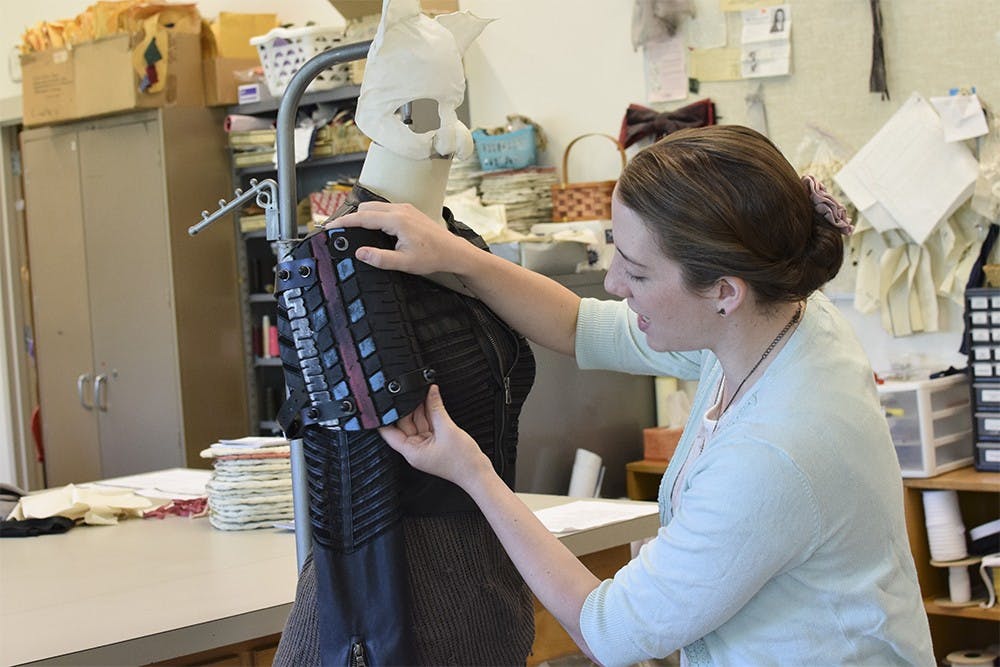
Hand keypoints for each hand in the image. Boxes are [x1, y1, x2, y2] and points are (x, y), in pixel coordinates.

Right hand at [334, 202, 470, 275]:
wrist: (454, 252)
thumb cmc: (433, 257)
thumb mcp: (405, 263)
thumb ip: (380, 259)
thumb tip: (359, 253)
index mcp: (397, 220)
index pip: (363, 218)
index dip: (344, 222)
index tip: (330, 227)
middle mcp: (400, 209)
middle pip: (366, 208)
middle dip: (352, 218)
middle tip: (340, 231)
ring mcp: (406, 208)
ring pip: (376, 206)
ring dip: (364, 216)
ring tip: (354, 231)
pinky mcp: (409, 211)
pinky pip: (385, 209)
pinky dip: (375, 215)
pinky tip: (373, 229)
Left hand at [379, 385, 492, 488]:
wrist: (478, 473)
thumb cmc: (463, 462)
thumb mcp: (447, 429)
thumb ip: (436, 408)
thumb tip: (431, 391)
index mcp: (411, 451)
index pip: (389, 433)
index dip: (384, 418)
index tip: (384, 403)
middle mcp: (415, 450)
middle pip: (405, 424)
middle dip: (410, 408)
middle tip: (418, 393)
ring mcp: (425, 446)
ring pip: (417, 422)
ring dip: (422, 410)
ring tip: (430, 397)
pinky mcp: (435, 443)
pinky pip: (428, 425)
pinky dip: (431, 415)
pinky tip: (435, 404)